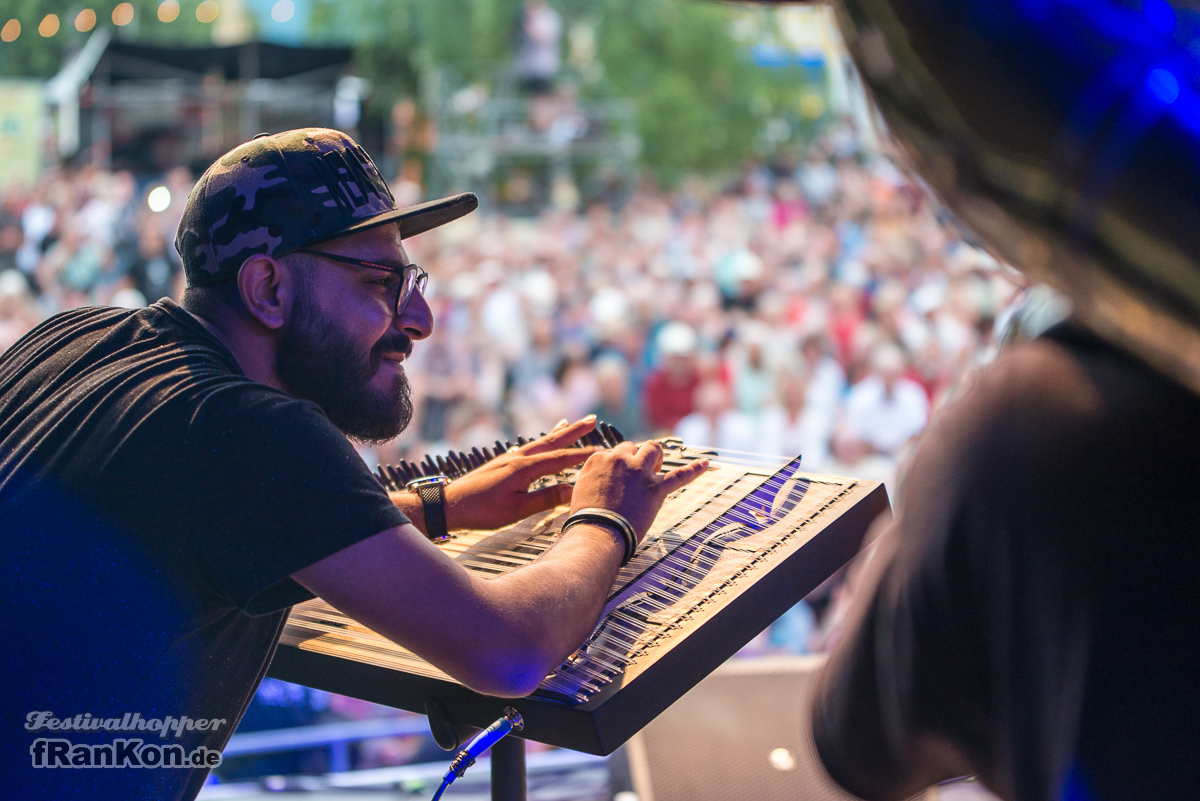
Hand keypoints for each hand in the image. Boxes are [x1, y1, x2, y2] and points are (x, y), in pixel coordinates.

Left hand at [442, 417, 601, 531]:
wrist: (449, 505)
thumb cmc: (481, 510)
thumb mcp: (516, 510)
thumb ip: (545, 499)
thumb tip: (572, 490)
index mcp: (525, 467)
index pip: (561, 459)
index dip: (583, 455)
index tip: (602, 451)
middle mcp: (518, 457)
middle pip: (552, 441)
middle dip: (574, 431)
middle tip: (593, 418)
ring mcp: (509, 458)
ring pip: (540, 442)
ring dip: (558, 433)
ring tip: (571, 422)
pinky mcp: (502, 463)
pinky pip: (529, 447)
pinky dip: (541, 441)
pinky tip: (541, 441)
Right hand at [568, 440, 708, 541]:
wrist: (597, 533)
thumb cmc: (585, 517)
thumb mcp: (579, 488)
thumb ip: (590, 474)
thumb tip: (599, 472)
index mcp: (600, 459)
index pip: (613, 453)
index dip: (617, 465)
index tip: (616, 477)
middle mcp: (621, 460)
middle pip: (632, 447)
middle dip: (635, 456)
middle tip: (635, 474)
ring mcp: (641, 473)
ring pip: (653, 449)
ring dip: (656, 454)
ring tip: (657, 465)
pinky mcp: (656, 489)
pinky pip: (680, 476)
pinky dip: (695, 469)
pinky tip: (706, 463)